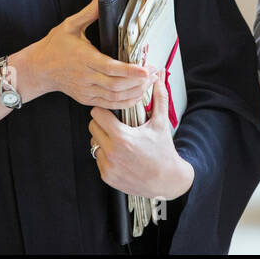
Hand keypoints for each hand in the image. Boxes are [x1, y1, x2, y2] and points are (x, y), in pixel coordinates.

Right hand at [31, 0, 153, 107]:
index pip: (110, 68)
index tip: (146, 69)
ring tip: (151, 83)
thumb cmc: (54, 46)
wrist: (38, 69)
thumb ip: (89, 11)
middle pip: (116, 85)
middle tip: (156, 72)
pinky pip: (109, 104)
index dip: (130, 71)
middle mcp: (86, 77)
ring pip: (114, 98)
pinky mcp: (86, 98)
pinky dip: (125, 102)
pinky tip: (137, 95)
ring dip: (135, 93)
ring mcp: (86, 90)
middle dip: (139, 82)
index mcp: (85, 59)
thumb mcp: (70, 25)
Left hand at [89, 73, 194, 198]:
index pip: (97, 115)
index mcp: (122, 137)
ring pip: (93, 143)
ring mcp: (108, 166)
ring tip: (118, 139)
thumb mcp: (161, 123)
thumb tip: (160, 78)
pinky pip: (98, 158)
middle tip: (115, 124)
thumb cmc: (163, 152)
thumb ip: (159, 97)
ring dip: (102, 139)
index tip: (111, 111)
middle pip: (92, 127)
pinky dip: (105, 154)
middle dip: (102, 123)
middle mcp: (112, 153)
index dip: (104, 110)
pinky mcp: (107, 176)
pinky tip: (120, 154)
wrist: (167, 181)